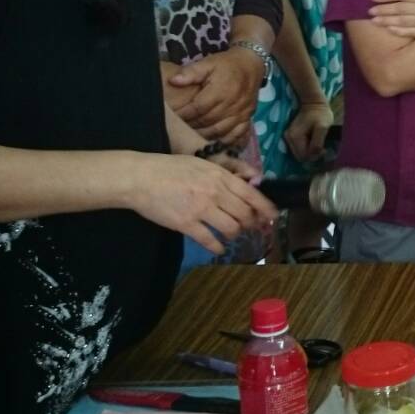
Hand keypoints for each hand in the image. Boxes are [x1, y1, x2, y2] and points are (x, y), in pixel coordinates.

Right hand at [125, 154, 277, 253]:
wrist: (141, 177)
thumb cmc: (170, 168)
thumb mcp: (202, 165)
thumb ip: (223, 176)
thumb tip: (246, 185)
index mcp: (219, 176)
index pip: (251, 194)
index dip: (266, 208)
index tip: (273, 217)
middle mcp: (215, 193)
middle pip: (244, 214)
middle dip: (250, 223)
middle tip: (248, 227)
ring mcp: (201, 209)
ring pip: (231, 228)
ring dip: (234, 234)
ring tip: (230, 235)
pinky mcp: (186, 224)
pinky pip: (209, 240)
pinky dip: (217, 247)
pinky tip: (218, 248)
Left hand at [170, 48, 262, 144]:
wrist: (251, 64)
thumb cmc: (226, 64)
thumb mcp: (208, 63)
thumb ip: (190, 72)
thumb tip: (173, 81)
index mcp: (220, 90)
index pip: (198, 108)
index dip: (184, 114)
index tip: (172, 117)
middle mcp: (232, 104)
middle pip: (207, 121)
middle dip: (191, 126)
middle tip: (178, 128)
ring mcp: (242, 113)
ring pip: (220, 131)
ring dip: (205, 136)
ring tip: (192, 136)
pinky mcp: (248, 118)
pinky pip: (237, 134)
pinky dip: (225, 141)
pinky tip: (214, 143)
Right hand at [284, 101, 333, 161]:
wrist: (314, 103)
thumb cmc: (320, 114)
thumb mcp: (322, 128)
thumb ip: (317, 142)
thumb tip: (314, 155)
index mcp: (295, 137)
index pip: (303, 156)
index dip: (314, 156)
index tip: (324, 149)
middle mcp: (288, 138)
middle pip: (300, 157)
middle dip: (312, 155)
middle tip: (322, 147)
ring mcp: (288, 137)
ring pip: (299, 154)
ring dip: (309, 152)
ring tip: (318, 143)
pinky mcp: (291, 137)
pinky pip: (299, 149)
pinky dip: (307, 148)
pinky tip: (313, 142)